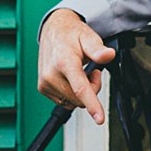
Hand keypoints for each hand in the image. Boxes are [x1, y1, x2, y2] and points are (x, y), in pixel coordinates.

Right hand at [37, 9, 115, 123]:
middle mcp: (51, 74)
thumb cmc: (70, 35)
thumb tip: (108, 55)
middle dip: (92, 89)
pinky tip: (71, 78)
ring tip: (81, 72)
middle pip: (80, 99)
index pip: (80, 88)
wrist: (53, 30)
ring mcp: (45, 83)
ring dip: (82, 92)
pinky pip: (65, 101)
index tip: (99, 119)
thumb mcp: (88, 37)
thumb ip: (98, 49)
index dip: (92, 105)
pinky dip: (72, 93)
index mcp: (64, 62)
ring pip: (73, 102)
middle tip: (93, 72)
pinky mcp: (43, 88)